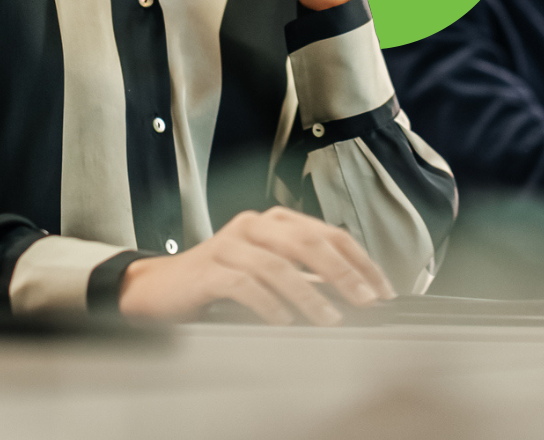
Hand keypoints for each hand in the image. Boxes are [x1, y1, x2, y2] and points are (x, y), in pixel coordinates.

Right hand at [116, 207, 395, 325]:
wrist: (161, 289)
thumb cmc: (220, 283)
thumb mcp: (269, 273)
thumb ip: (307, 277)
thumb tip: (355, 296)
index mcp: (276, 222)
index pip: (329, 234)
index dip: (360, 261)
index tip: (383, 290)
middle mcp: (254, 225)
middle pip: (308, 242)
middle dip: (343, 273)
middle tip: (366, 300)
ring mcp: (229, 244)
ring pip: (278, 265)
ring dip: (310, 295)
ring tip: (330, 319)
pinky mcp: (208, 269)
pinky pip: (244, 284)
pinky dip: (269, 304)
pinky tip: (284, 321)